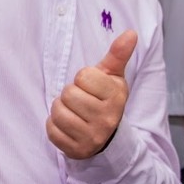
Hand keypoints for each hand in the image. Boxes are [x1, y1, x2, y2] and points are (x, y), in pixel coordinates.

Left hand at [47, 30, 137, 158]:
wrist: (107, 136)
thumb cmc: (105, 100)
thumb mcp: (113, 77)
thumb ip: (118, 55)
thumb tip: (131, 33)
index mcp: (116, 97)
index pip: (83, 76)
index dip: (82, 79)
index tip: (91, 87)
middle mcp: (107, 119)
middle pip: (68, 94)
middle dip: (70, 95)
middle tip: (81, 101)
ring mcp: (92, 137)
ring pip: (58, 112)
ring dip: (60, 110)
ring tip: (73, 112)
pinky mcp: (76, 150)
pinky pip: (52, 130)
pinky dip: (55, 126)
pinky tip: (68, 126)